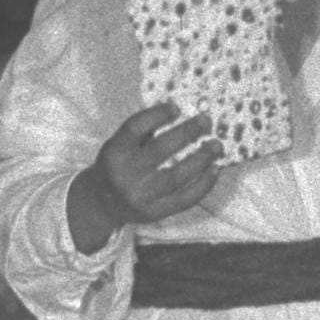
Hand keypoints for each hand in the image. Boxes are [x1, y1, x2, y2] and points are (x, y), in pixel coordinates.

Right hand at [67, 105, 220, 252]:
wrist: (102, 203)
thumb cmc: (118, 165)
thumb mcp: (120, 144)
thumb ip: (144, 131)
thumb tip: (181, 111)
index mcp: (115, 152)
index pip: (135, 128)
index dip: (156, 115)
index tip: (177, 107)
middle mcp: (125, 174)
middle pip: (159, 150)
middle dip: (186, 133)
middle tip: (206, 121)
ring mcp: (140, 196)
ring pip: (176, 177)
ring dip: (201, 159)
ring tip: (217, 146)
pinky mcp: (154, 212)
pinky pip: (184, 199)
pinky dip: (203, 184)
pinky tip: (215, 169)